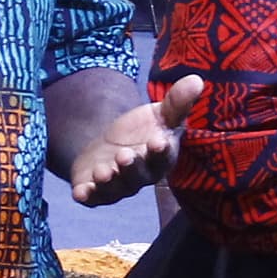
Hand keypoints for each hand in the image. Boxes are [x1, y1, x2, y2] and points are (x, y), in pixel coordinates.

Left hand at [67, 74, 200, 204]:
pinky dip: (86, 196)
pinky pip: (92, 198)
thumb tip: (197, 79)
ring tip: (103, 171)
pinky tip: (80, 192)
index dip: (161, 151)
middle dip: (131, 167)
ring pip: (115, 189)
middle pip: (138, 176)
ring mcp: (118, 186)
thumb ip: (178, 101)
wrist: (114, 144)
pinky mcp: (96, 190)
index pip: (163, 157)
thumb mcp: (160, 113)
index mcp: (160, 158)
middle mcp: (141, 176)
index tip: (158, 141)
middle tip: (125, 156)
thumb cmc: (145, 130)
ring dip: (109, 182)